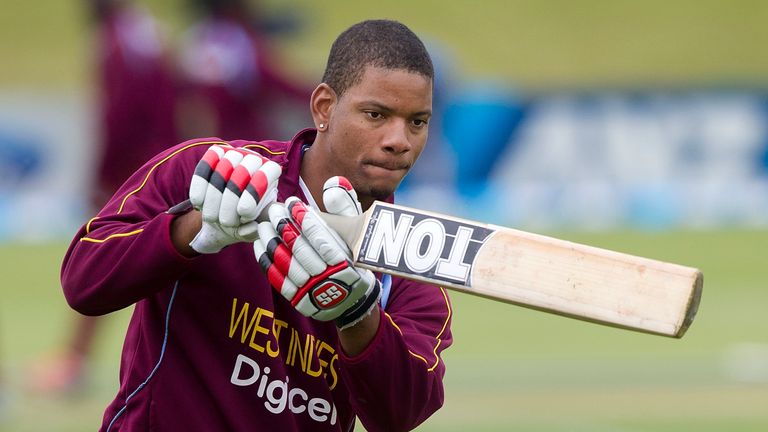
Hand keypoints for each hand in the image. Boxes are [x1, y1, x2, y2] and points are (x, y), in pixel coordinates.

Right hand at [188, 145, 280, 253]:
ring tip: (212, 218)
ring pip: (221, 169)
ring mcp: (235, 154)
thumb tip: (253, 226)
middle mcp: (255, 159)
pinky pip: (204, 166)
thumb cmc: (243, 222)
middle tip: (226, 222)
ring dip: (213, 198)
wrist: (223, 216)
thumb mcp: (251, 229)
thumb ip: (254, 230)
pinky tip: (198, 204)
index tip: (244, 213)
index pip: (268, 172)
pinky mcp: (215, 153)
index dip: (255, 192)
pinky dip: (199, 186)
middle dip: (230, 201)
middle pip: (242, 172)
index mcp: (271, 173)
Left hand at [253, 176, 379, 328]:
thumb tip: (334, 182)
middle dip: (284, 227)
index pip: (320, 237)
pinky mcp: (300, 301)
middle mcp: (331, 279)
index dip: (304, 219)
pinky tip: (260, 243)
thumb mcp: (356, 230)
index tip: (293, 203)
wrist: (353, 296)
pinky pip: (278, 280)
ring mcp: (314, 292)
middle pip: (301, 249)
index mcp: (347, 261)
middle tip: (274, 210)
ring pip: (287, 264)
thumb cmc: (353, 254)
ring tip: (264, 224)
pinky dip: (267, 261)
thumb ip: (344, 206)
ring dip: (272, 242)